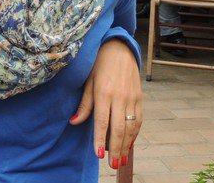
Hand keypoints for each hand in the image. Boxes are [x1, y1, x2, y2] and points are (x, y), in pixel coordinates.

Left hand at [69, 39, 141, 169]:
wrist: (119, 49)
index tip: (98, 154)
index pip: (102, 121)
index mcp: (103, 92)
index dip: (100, 139)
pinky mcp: (139, 97)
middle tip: (112, 165)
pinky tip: (130, 143)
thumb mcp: (87, 81)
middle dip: (115, 148)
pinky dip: (135, 134)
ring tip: (121, 160)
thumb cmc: (98, 64)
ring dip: (126, 145)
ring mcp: (132, 98)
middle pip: (118, 128)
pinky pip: (139, 119)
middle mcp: (119, 97)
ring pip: (131, 127)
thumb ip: (84, 104)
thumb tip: (74, 122)